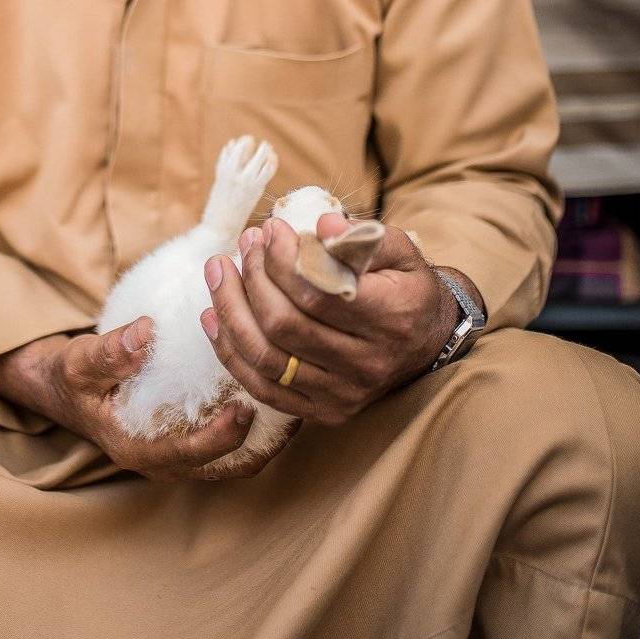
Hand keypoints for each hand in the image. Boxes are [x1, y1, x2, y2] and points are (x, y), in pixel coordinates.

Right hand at [42, 319, 284, 480]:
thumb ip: (109, 352)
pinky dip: (252, 429)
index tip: (247, 405)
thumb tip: (146, 331)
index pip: (191, 454)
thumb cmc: (71, 376)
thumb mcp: (79, 360)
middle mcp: (162, 462)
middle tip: (290, 403)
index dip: (224, 436)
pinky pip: (229, 446)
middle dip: (262, 443)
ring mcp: (176, 456)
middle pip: (225, 467)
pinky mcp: (185, 441)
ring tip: (292, 399)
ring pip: (233, 461)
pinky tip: (269, 395)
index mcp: (137, 449)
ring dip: (264, 438)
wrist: (63, 389)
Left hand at [200, 215, 478, 427]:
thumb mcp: (400, 251)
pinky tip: (212, 316)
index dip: (283, 260)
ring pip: (266, 359)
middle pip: (285, 325)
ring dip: (232, 310)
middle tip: (243, 245)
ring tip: (219, 271)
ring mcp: (344, 394)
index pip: (319, 292)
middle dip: (253, 278)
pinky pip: (263, 389)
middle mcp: (368, 364)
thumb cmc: (404, 286)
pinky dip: (230, 353)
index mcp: (392, 318)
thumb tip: (322, 225)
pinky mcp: (324, 412)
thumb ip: (363, 235)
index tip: (270, 230)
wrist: (426, 342)